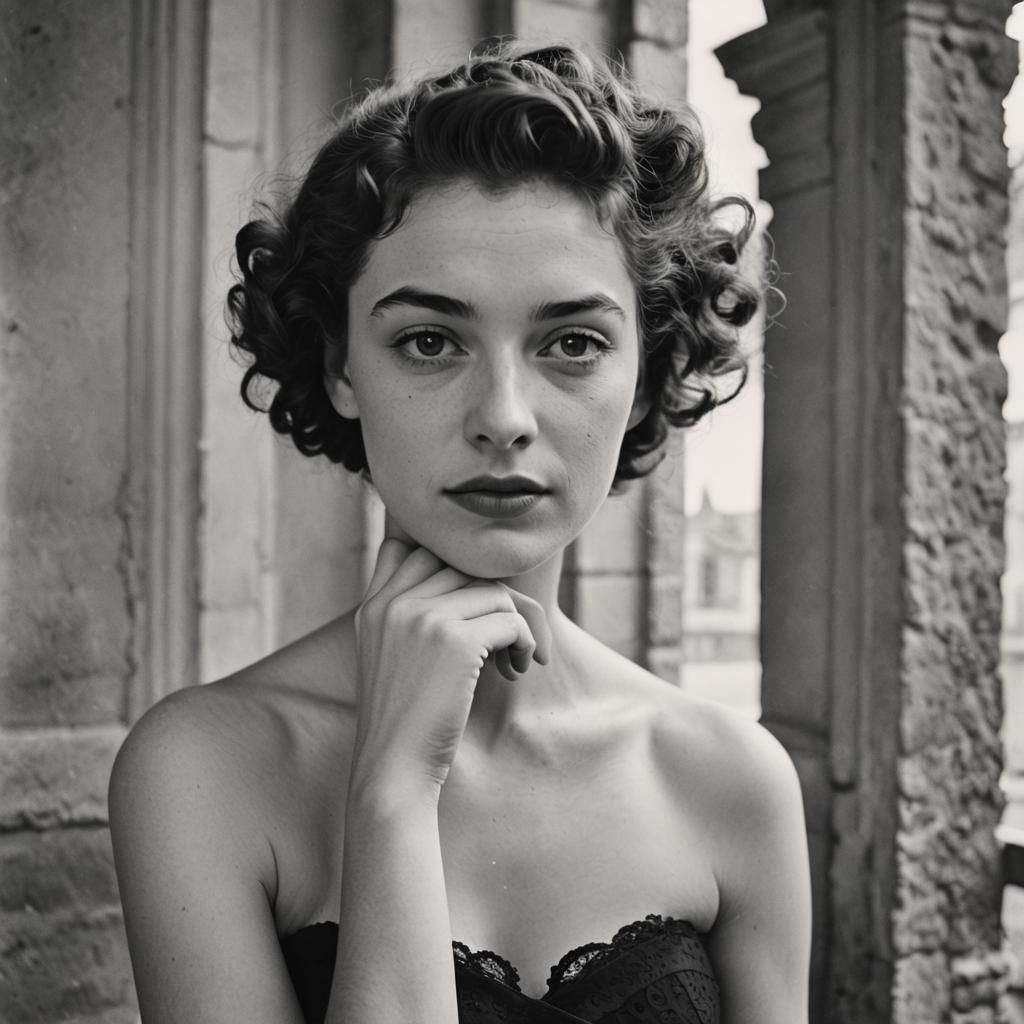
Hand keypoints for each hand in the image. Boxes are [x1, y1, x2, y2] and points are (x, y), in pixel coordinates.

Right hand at [351, 534, 550, 794]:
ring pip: (494, 591)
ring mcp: (421, 617)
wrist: (393, 769)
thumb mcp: (391, 655)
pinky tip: (518, 670)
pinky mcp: (454, 640)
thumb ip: (412, 614)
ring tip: (515, 661)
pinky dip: (527, 642)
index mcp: (374, 604)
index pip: (416, 546)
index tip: (473, 606)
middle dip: (498, 597)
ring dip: (518, 624)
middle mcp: (393, 602)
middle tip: (510, 637)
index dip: (452, 566)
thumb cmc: (405, 718)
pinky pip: (511, 620)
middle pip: (465, 566)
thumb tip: (478, 585)